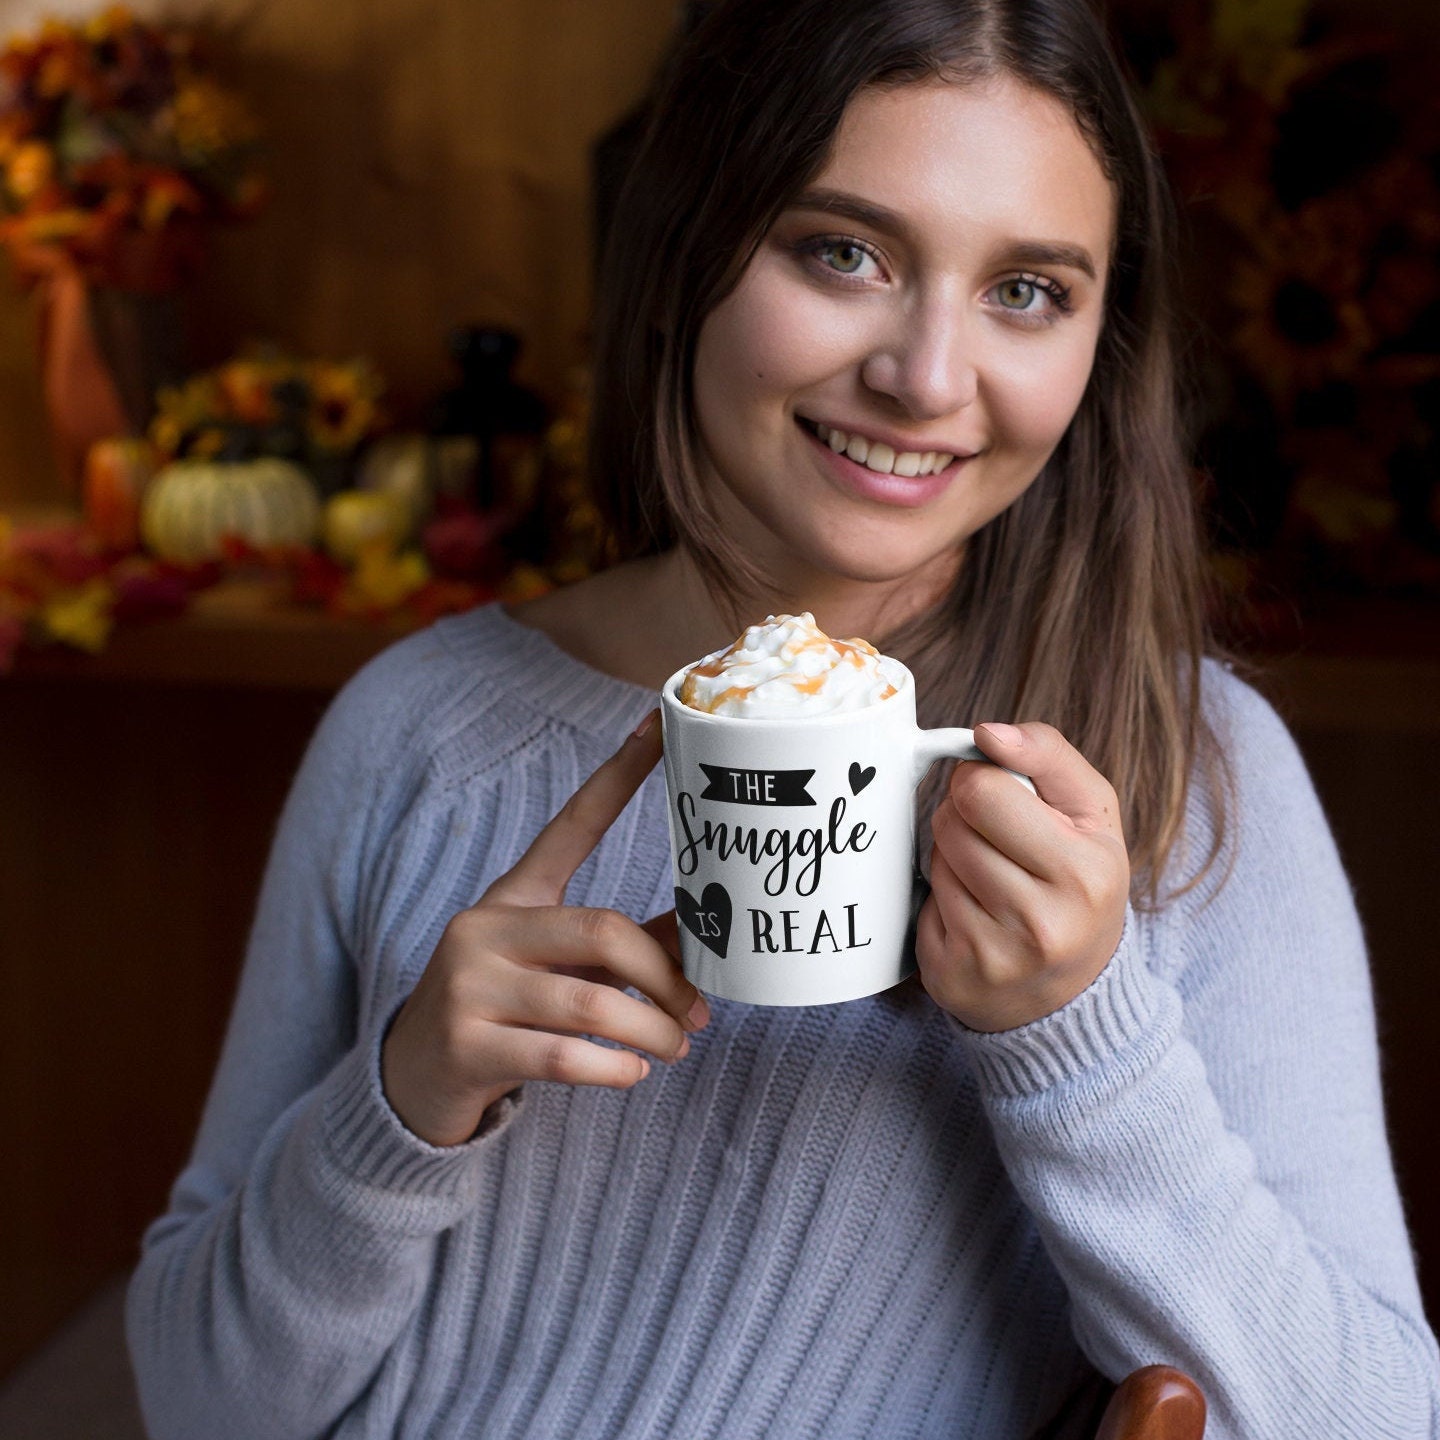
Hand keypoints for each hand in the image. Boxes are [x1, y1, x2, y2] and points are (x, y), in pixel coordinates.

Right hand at [382, 713, 708, 1145]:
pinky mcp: (466, 1046)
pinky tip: (631, 1073)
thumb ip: (621, 948)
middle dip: (664, 977)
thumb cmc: (502, 1014)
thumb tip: (706, 930)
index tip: (658, 724)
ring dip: (651, 1032)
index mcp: (513, 897)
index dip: (618, 775)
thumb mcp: (556, 969)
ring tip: (677, 1048)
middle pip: (602, 931)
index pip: (572, 824)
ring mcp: (469, 986)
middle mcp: (484, 928)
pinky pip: (562, 1057)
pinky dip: (614, 1069)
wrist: (411, 1080)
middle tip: (699, 1011)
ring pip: (590, 1004)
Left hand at [915, 722, 1128, 1032]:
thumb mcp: (1091, 813)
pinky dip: (941, 900)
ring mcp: (993, 956)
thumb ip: (1046, 754)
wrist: (1075, 992)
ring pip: (934, 860)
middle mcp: (1041, 923)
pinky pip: (920, 905)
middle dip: (965, 818)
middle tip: (997, 840)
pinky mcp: (950, 977)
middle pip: (950, 823)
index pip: (982, 790)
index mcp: (1083, 872)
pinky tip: (975, 916)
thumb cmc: (1081, 883)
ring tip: (992, 879)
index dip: (981, 780)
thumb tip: (987, 732)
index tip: (1001, 795)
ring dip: (952, 857)